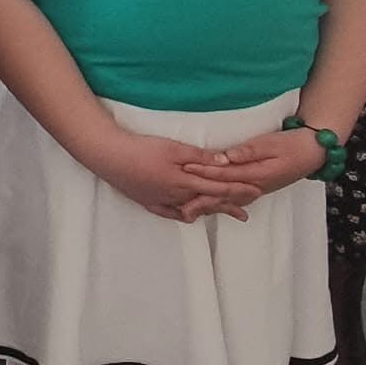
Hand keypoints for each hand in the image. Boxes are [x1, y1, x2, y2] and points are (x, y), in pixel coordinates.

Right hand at [87, 128, 258, 223]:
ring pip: (191, 209)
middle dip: (228, 207)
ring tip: (221, 215)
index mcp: (185, 183)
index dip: (238, 190)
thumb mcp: (174, 148)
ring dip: (208, 211)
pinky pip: (170, 212)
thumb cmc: (142, 149)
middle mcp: (176, 197)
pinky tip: (188, 216)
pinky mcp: (147, 200)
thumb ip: (201, 157)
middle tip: (245, 213)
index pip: (219, 189)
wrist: (109, 156)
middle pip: (208, 203)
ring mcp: (161, 201)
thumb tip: (226, 163)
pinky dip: (182, 214)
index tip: (256, 191)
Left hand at [184, 129, 324, 199]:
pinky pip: (234, 201)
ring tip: (187, 211)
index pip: (225, 175)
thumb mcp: (271, 143)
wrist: (313, 153)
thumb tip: (226, 157)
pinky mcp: (255, 190)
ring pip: (227, 201)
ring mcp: (255, 191)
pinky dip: (219, 205)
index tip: (186, 168)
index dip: (205, 172)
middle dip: (200, 199)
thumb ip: (248, 151)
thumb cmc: (292, 146)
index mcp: (256, 176)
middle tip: (180, 204)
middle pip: (223, 195)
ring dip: (208, 206)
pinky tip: (207, 209)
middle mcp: (254, 188)